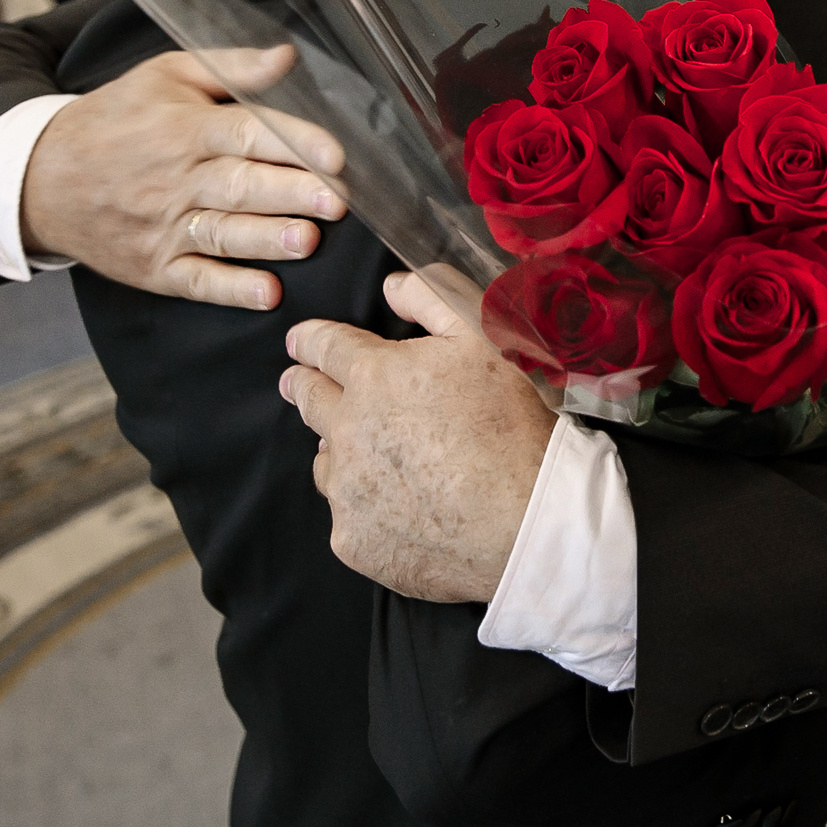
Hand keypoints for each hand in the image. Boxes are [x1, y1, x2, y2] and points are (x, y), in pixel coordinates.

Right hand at [21, 47, 346, 309]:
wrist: (40, 177)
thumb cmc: (115, 120)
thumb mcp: (165, 76)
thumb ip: (231, 68)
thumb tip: (287, 55)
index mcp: (185, 127)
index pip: (246, 132)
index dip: (293, 143)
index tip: (335, 154)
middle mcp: (176, 178)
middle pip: (240, 185)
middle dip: (291, 193)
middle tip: (337, 201)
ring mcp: (163, 226)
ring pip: (222, 233)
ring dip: (266, 239)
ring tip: (307, 241)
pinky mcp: (154, 266)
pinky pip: (196, 280)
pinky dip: (230, 288)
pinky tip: (266, 293)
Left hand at [285, 272, 557, 601]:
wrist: (527, 519)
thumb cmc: (510, 423)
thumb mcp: (484, 338)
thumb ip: (432, 298)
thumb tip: (390, 286)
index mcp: (372, 376)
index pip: (322, 346)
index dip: (309, 340)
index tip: (299, 343)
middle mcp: (346, 431)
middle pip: (308, 400)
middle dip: (302, 385)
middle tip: (298, 384)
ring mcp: (346, 490)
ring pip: (326, 461)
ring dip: (339, 451)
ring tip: (371, 456)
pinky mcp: (353, 539)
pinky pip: (347, 515)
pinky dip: (365, 506)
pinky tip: (400, 507)